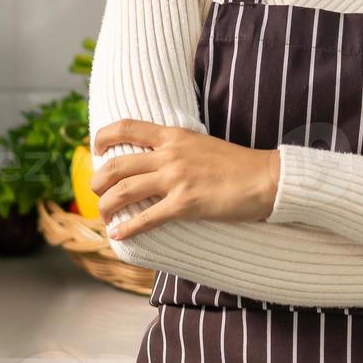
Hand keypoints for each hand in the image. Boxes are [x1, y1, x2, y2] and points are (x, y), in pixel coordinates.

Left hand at [89, 120, 281, 238]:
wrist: (266, 178)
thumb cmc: (238, 165)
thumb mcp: (202, 145)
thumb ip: (177, 149)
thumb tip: (156, 161)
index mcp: (174, 136)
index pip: (126, 127)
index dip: (103, 137)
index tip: (95, 148)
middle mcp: (170, 154)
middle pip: (116, 165)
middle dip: (97, 182)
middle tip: (96, 193)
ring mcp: (176, 179)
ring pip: (123, 191)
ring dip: (106, 206)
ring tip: (105, 216)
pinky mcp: (185, 204)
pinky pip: (146, 218)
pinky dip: (127, 228)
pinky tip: (118, 235)